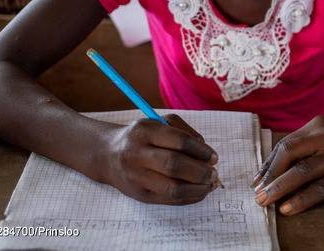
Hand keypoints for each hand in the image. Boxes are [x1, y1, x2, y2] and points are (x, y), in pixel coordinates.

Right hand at [98, 114, 219, 204]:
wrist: (109, 155)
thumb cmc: (143, 137)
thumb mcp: (159, 123)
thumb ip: (184, 132)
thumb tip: (207, 154)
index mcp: (144, 131)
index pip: (179, 141)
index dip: (201, 151)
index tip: (214, 157)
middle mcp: (137, 154)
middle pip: (175, 165)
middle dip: (200, 171)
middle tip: (214, 173)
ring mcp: (136, 177)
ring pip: (173, 187)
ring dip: (198, 188)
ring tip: (210, 184)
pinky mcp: (139, 195)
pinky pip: (169, 200)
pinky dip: (190, 197)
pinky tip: (200, 192)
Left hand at [252, 116, 323, 214]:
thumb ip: (308, 144)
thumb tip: (277, 168)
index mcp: (318, 124)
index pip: (285, 144)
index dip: (268, 164)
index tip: (257, 181)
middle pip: (288, 153)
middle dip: (269, 176)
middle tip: (257, 193)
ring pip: (300, 172)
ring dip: (278, 188)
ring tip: (265, 202)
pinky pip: (319, 188)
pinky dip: (300, 199)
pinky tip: (288, 208)